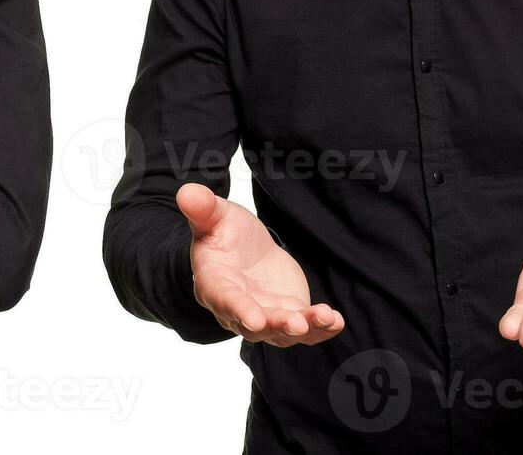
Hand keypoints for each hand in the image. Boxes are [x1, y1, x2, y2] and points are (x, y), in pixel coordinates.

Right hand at [177, 182, 344, 346]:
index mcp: (215, 285)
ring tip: (325, 318)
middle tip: (297, 322)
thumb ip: (202, 209)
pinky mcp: (289, 315)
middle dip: (277, 325)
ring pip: (284, 331)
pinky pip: (306, 329)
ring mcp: (266, 316)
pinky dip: (321, 328)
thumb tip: (186, 191)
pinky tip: (336, 321)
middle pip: (257, 325)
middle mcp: (238, 310)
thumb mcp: (215, 217)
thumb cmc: (224, 234)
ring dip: (305, 328)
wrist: (244, 251)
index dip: (239, 310)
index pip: (225, 300)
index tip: (254, 320)